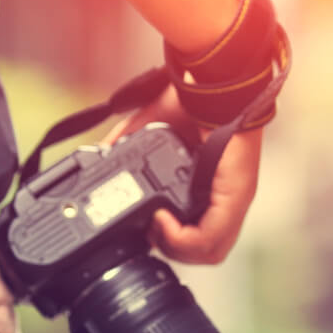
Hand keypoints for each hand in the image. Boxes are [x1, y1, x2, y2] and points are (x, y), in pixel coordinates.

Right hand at [102, 85, 262, 264]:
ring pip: (208, 252)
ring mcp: (233, 200)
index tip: (144, 225)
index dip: (167, 238)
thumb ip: (124, 146)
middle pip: (200, 251)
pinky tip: (162, 221)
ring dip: (174, 248)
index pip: (194, 233)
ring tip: (154, 228)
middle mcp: (225, 199)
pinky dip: (181, 240)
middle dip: (168, 248)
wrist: (209, 79)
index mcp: (209, 187)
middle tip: (147, 230)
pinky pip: (210, 239)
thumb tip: (97, 155)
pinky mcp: (234, 196)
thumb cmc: (189, 99)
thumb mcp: (147, 129)